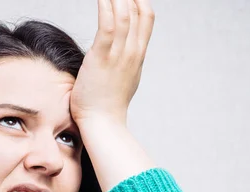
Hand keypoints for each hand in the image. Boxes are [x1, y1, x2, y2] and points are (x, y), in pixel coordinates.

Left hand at [70, 0, 154, 125]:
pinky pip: (107, 25)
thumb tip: (122, 52)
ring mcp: (119, 54)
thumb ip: (126, 61)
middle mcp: (132, 52)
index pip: (146, 17)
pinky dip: (105, 7)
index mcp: (138, 55)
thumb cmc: (108, 103)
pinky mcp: (102, 58)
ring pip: (123, 14)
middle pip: (138, 10)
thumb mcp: (125, 77)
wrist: (103, 122)